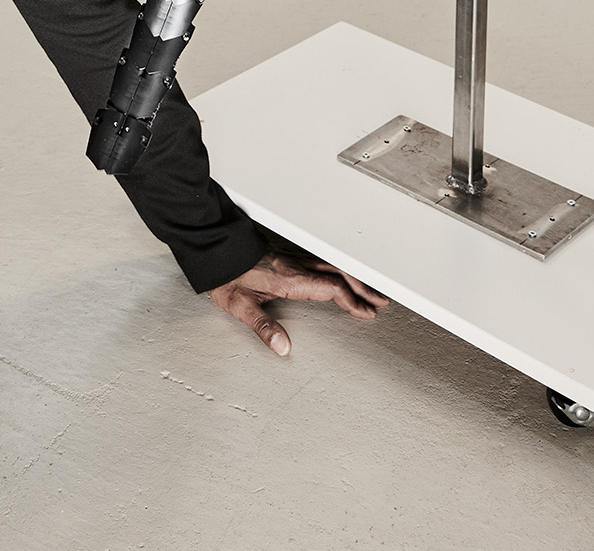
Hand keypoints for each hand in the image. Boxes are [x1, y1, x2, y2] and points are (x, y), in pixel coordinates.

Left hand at [209, 246, 386, 356]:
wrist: (212, 246)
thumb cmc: (225, 274)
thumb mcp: (239, 304)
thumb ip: (262, 326)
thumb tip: (283, 347)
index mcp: (288, 279)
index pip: (329, 288)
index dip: (351, 300)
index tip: (366, 313)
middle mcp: (294, 266)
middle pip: (337, 273)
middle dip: (362, 288)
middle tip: (380, 301)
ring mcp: (291, 259)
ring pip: (331, 265)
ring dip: (353, 277)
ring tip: (370, 290)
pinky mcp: (286, 256)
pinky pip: (321, 262)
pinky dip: (338, 271)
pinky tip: (341, 276)